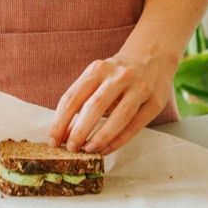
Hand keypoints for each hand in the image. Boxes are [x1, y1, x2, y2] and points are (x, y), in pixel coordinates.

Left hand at [47, 51, 176, 154]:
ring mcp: (139, 88)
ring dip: (100, 137)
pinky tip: (107, 149)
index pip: (73, 97)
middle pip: (95, 106)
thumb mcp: (97, 79)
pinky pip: (135, 125)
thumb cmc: (117, 75)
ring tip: (88, 150)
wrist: (152, 57)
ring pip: (118, 116)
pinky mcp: (155, 102)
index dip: (60, 122)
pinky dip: (119, 140)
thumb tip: (64, 134)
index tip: (53, 141)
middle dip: (79, 131)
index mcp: (98, 69)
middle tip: (70, 148)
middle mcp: (119, 76)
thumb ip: (81, 102)